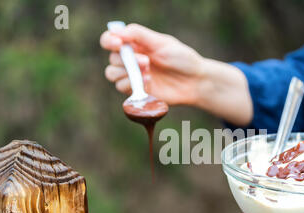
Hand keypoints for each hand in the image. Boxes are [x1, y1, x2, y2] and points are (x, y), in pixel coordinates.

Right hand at [100, 23, 252, 125]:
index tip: (118, 43)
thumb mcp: (161, 42)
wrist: (194, 81)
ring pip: (112, 74)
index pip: (110, 39)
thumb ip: (138, 35)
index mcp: (136, 44)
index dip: (108, 40)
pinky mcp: (136, 91)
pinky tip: (149, 82)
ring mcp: (133, 75)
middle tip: (147, 62)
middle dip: (127, 60)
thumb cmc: (181, 59)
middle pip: (112, 58)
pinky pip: (121, 87)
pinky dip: (132, 84)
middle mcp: (131, 59)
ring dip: (127, 72)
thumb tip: (116, 31)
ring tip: (148, 72)